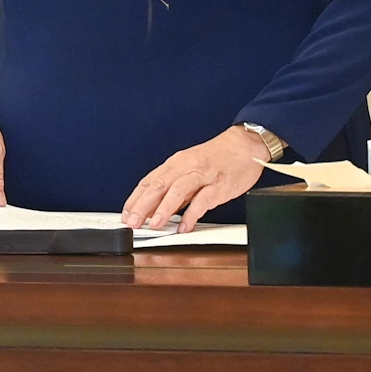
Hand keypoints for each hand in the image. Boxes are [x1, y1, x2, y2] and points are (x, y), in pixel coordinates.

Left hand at [121, 127, 267, 231]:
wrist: (244, 145)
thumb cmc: (217, 158)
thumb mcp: (190, 168)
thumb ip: (175, 187)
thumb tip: (157, 207)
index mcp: (175, 164)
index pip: (149, 181)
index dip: (135, 198)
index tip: (126, 213)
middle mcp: (185, 168)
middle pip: (158, 185)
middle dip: (142, 205)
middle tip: (132, 222)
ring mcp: (202, 176)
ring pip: (177, 191)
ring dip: (164, 209)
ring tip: (154, 225)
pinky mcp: (219, 185)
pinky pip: (203, 200)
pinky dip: (192, 214)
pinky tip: (184, 226)